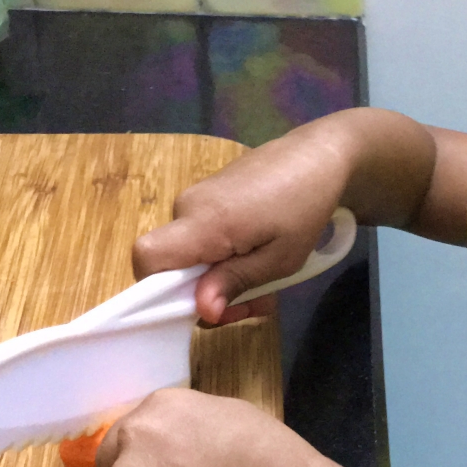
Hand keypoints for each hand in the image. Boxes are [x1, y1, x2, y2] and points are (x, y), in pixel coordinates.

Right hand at [132, 115, 357, 324]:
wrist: (319, 156)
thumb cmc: (306, 206)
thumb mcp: (280, 258)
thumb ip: (235, 282)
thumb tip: (203, 310)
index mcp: (203, 220)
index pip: (147, 257)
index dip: (159, 290)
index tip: (200, 305)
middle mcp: (188, 206)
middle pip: (171, 265)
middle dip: (207, 295)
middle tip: (252, 305)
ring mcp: (197, 198)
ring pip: (190, 255)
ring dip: (222, 279)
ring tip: (266, 287)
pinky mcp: (209, 197)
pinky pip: (203, 238)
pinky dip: (225, 257)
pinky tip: (259, 260)